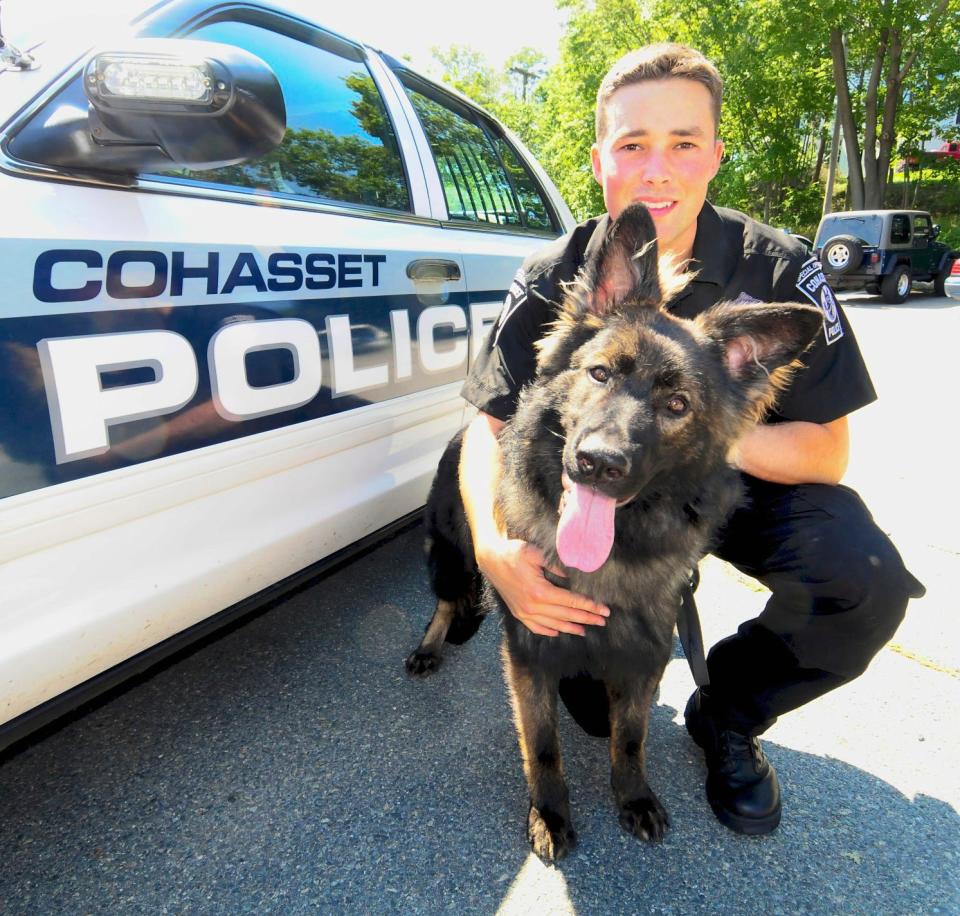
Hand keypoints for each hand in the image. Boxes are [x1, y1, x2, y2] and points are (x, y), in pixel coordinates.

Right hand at [476, 537, 609, 636]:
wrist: (490, 559)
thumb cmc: (513, 552)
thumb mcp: (536, 553)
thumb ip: (557, 565)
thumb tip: (576, 575)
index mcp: (539, 592)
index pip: (571, 601)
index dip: (590, 606)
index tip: (604, 610)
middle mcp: (532, 606)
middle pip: (565, 615)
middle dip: (586, 618)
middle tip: (602, 621)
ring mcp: (524, 612)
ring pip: (553, 624)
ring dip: (571, 627)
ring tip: (585, 630)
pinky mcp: (517, 612)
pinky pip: (536, 627)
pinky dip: (549, 631)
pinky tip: (558, 632)